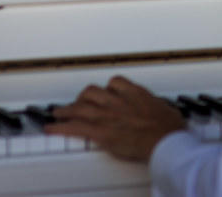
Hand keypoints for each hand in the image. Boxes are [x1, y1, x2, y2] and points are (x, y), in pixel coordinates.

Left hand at [45, 75, 186, 162]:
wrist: (165, 140)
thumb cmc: (169, 128)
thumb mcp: (166, 110)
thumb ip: (156, 107)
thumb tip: (161, 111)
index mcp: (135, 94)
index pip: (115, 82)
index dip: (107, 87)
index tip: (104, 91)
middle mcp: (118, 101)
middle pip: (93, 92)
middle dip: (83, 97)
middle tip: (78, 103)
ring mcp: (108, 115)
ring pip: (80, 106)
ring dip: (66, 109)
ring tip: (58, 112)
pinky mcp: (101, 132)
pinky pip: (75, 126)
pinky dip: (61, 127)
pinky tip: (52, 128)